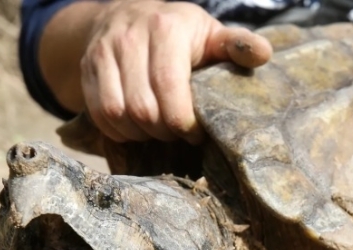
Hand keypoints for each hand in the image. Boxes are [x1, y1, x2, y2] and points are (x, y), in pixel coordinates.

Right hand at [81, 0, 271, 144]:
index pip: (169, 85)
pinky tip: (136, 129)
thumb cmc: (180, 33)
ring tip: (159, 131)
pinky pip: (99, 114)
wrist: (127, 13)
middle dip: (164, 131)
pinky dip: (119, 131)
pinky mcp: (87, 68)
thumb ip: (237, 46)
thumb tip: (265, 54)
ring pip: (118, 113)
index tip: (195, 132)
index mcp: (166, 28)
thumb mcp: (211, 34)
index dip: (183, 120)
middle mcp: (129, 37)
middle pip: (143, 108)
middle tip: (178, 132)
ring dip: (141, 134)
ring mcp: (103, 52)